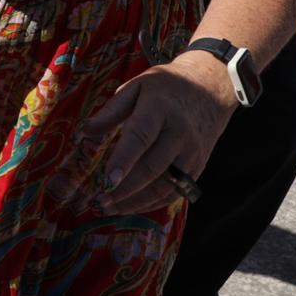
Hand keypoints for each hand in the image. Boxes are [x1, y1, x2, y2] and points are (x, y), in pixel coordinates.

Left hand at [74, 56, 234, 215]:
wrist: (210, 89)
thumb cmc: (166, 87)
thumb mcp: (136, 87)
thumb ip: (111, 110)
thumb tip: (85, 131)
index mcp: (160, 109)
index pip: (140, 137)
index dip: (123, 161)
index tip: (106, 181)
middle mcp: (179, 134)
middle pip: (152, 167)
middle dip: (125, 189)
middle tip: (99, 201)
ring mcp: (192, 153)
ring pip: (165, 185)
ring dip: (137, 202)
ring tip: (109, 209)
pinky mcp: (198, 167)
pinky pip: (175, 191)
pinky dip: (153, 202)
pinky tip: (131, 206)